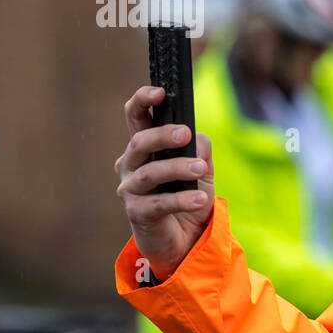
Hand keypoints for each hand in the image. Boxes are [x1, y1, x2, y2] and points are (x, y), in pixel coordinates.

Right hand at [115, 85, 214, 281]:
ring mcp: (130, 190)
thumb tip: (198, 140)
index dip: (142, 101)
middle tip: (186, 134)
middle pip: (139, 142)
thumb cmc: (189, 197)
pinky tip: (201, 199)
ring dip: (177, 168)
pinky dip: (181, 199)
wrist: (186, 240)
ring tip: (200, 170)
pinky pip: (159, 203)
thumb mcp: (202, 170)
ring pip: (150, 173)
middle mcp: (131, 165)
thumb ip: (200, 151)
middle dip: (162, 135)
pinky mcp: (137, 214)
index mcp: (145, 148)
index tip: (160, 92)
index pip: (136, 118)